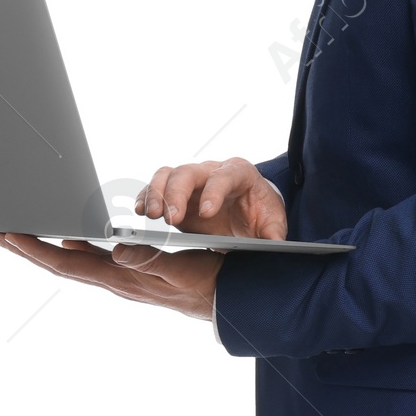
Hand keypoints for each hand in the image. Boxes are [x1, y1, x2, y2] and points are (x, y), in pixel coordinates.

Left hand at [0, 233, 221, 319]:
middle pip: (65, 265)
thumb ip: (150, 260)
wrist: (231, 304)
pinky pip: (95, 263)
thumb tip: (114, 252)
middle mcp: (119, 280)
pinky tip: (70, 241)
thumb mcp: (184, 269)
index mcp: (125, 277)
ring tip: (26, 238)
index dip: (38, 251)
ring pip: (78, 264)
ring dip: (49, 251)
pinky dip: (75, 250)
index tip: (11, 236)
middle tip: (2, 236)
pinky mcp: (135, 275)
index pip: (71, 263)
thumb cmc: (211, 285)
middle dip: (32, 251)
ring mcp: (125, 279)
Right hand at [139, 156, 287, 239]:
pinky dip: (146, 196)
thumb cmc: (261, 214)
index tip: (206, 213)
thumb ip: (274, 233)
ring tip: (150, 215)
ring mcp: (192, 181)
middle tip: (169, 219)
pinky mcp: (176, 193)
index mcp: (239, 174)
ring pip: (167, 175)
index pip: (224, 177)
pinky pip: (157, 187)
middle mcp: (212, 172)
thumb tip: (274, 244)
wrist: (249, 212)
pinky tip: (141, 211)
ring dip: (156, 193)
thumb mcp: (273, 224)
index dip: (213, 192)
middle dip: (176, 194)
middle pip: (188, 172)